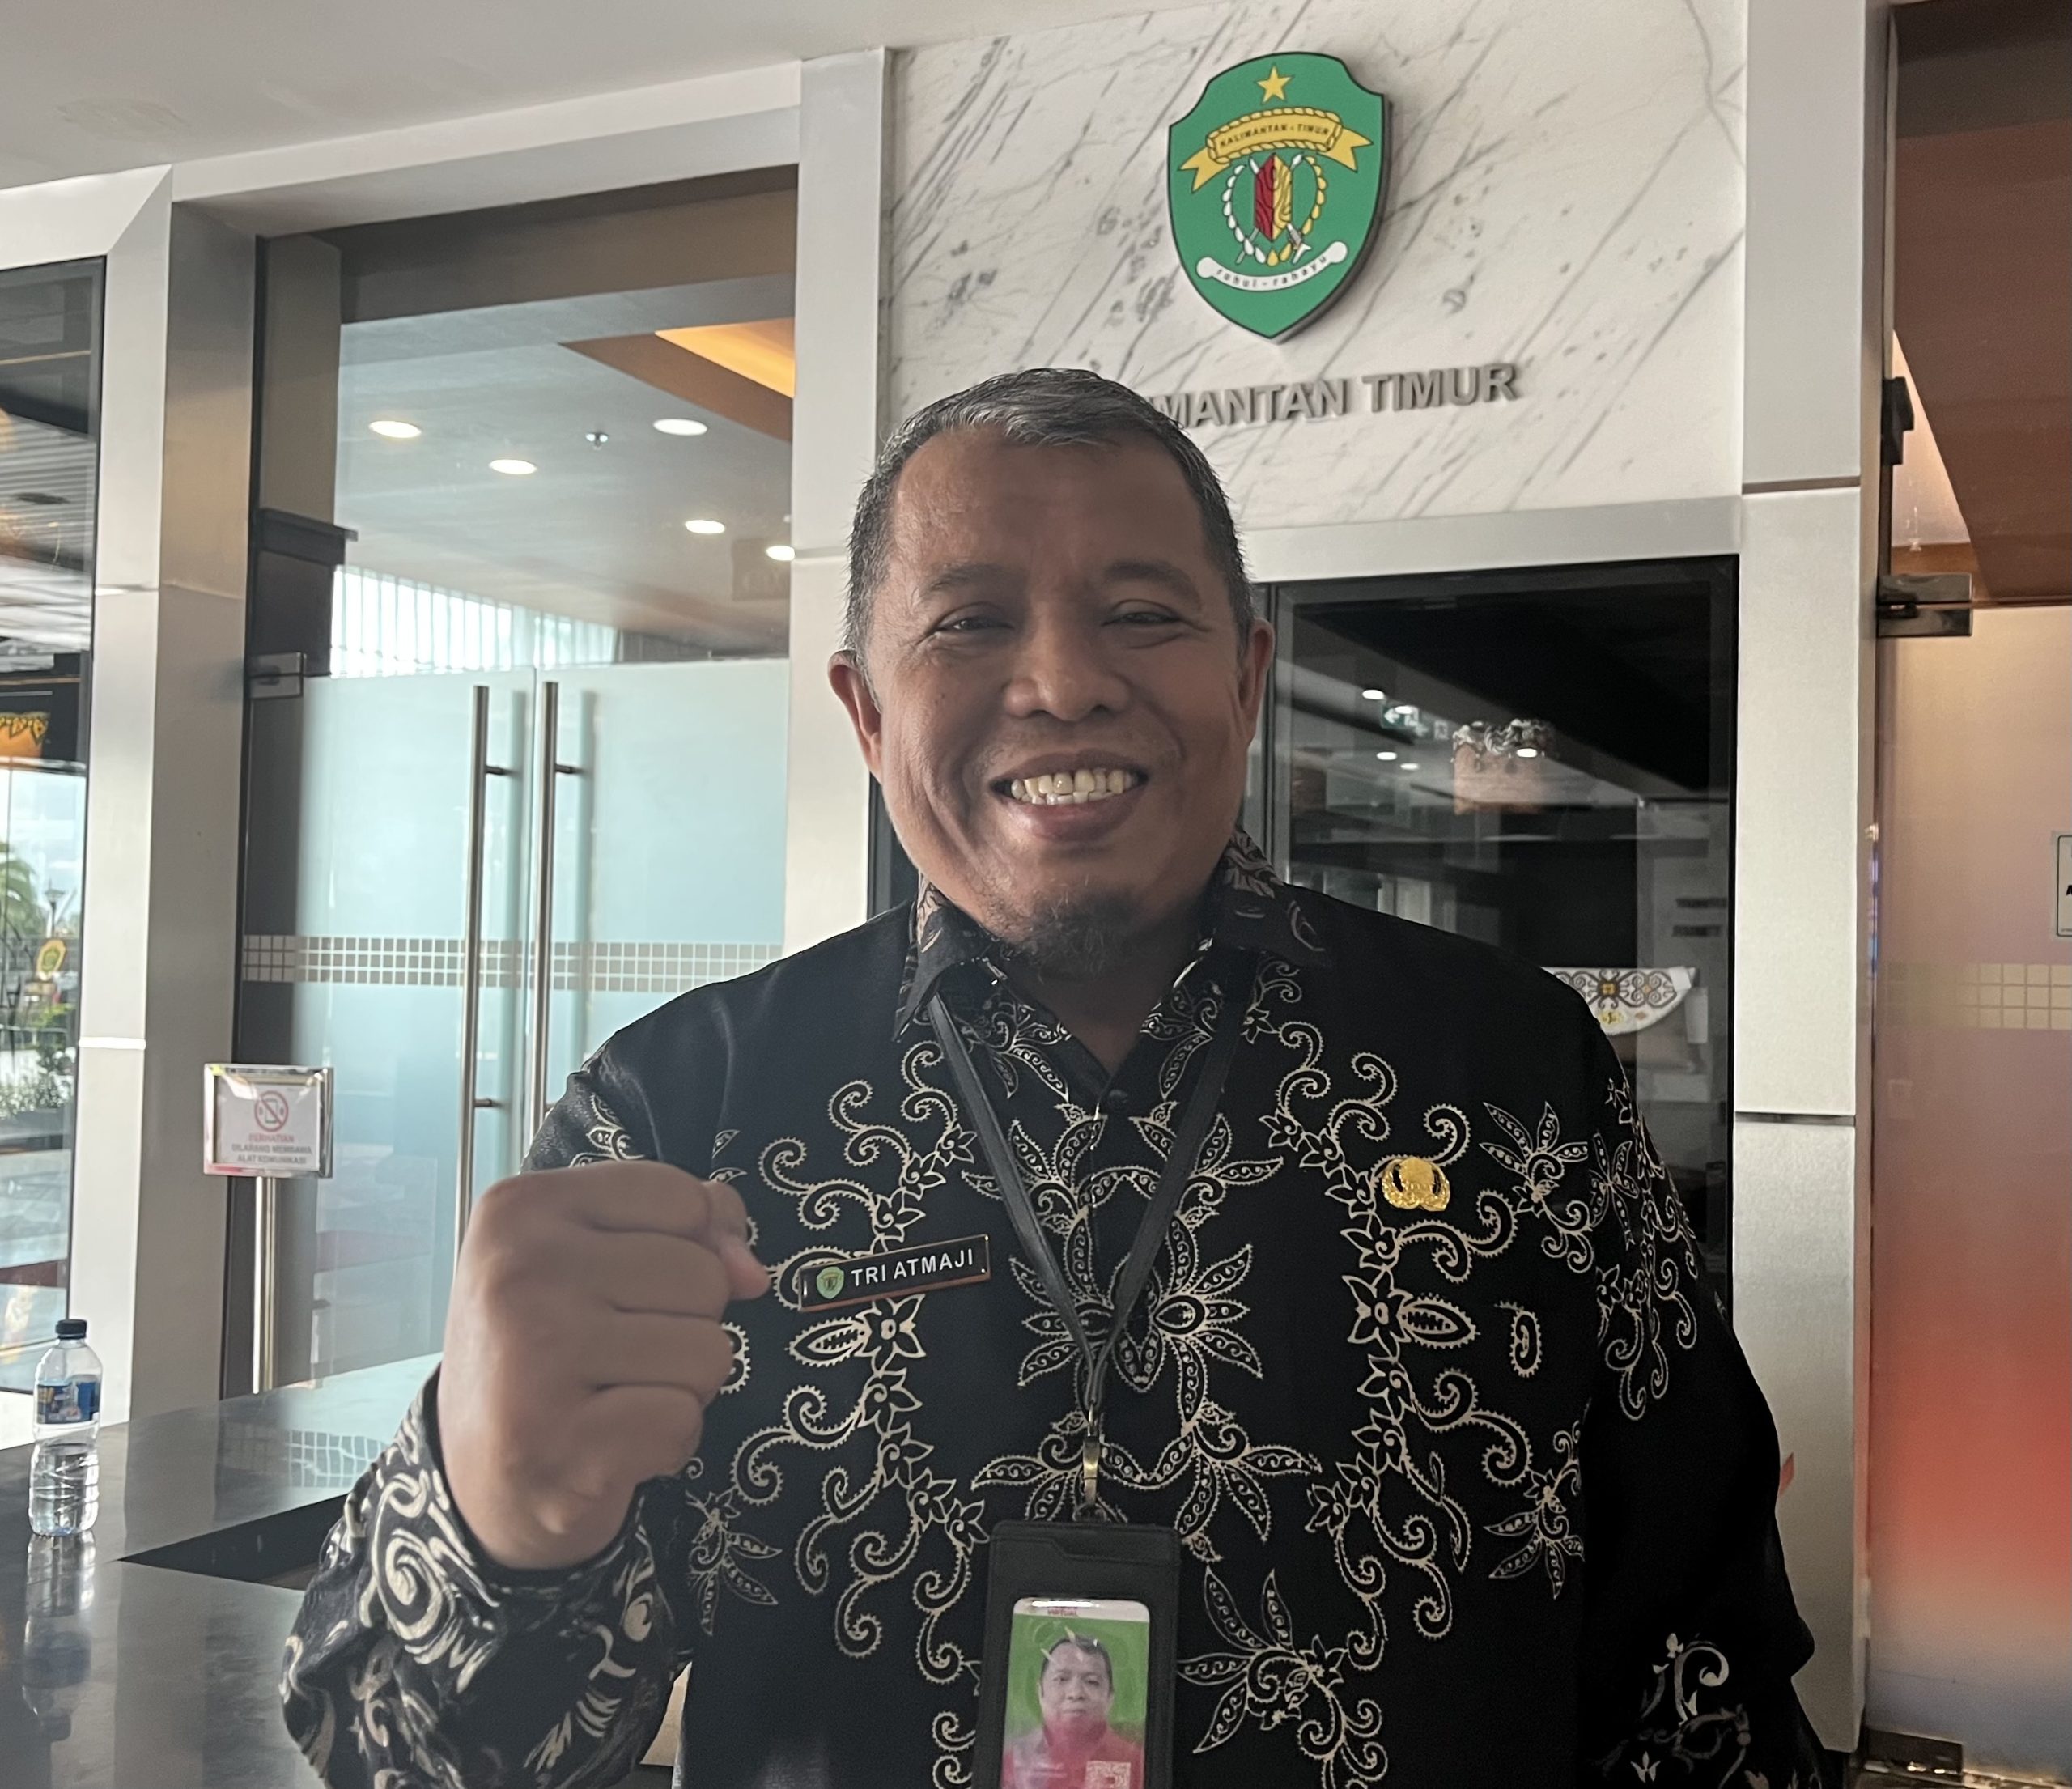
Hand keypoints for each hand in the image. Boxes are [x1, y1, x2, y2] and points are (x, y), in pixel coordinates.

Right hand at [436, 1161, 767, 1570]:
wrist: (477, 1478)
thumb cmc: (552, 1351)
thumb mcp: (600, 1256)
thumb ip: (695, 1227)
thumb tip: (751, 1273)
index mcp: (524, 1208)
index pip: (683, 1198)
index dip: (687, 1248)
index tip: (624, 1286)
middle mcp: (518, 1270)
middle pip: (704, 1276)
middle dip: (686, 1325)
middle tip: (614, 1356)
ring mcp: (533, 1354)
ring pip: (709, 1351)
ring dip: (681, 1387)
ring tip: (615, 1398)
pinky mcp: (556, 1439)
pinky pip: (683, 1420)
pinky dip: (666, 1443)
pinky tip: (611, 1445)